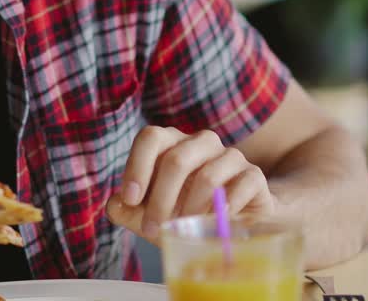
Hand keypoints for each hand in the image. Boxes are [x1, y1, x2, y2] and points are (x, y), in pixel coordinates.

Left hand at [105, 127, 275, 243]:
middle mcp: (201, 143)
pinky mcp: (253, 176)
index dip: (137, 167)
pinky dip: (224, 210)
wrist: (234, 224)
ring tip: (185, 230)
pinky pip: (240, 186)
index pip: (151, 137)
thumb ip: (128, 210)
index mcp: (172, 144)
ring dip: (191, 210)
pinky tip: (215, 224)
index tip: (131, 199)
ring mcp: (230, 156)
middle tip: (153, 229)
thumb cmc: (186, 214)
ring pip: (208, 175)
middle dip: (161, 200)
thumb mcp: (152, 215)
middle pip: (177, 159)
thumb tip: (114, 204)